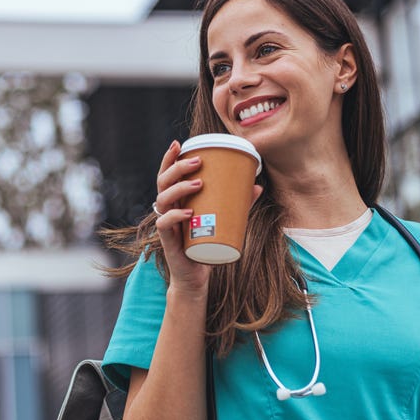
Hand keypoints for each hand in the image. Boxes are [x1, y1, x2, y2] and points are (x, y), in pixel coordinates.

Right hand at [153, 140, 262, 291]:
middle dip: (177, 167)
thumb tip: (257, 185)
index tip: (179, 143)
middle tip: (198, 161)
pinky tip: (188, 213)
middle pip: (163, 181)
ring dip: (179, 188)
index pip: (167, 174)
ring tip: (198, 183)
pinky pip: (164, 224)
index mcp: (176, 200)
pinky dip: (175, 216)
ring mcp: (166, 224)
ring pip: (162, 199)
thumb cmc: (206, 245)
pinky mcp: (168, 241)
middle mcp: (167, 209)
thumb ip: (238, 204)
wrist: (196, 276)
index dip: (169, 158)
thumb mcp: (222, 220)